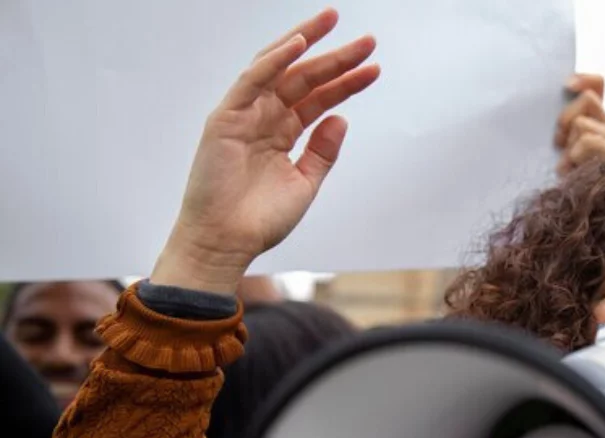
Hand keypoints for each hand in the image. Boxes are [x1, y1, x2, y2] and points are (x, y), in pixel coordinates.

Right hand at [151, 8, 380, 294]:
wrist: (227, 243)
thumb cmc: (259, 220)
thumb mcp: (304, 183)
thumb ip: (323, 152)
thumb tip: (341, 118)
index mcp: (282, 133)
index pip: (319, 99)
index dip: (346, 82)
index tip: (374, 67)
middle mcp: (263, 119)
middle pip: (304, 78)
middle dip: (336, 57)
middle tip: (368, 40)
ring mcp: (244, 115)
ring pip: (279, 70)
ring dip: (306, 43)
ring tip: (333, 22)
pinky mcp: (224, 119)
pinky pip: (251, 81)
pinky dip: (273, 61)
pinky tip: (298, 45)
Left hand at [554, 73, 604, 176]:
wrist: (577, 212)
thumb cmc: (567, 180)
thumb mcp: (560, 148)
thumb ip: (560, 125)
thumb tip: (559, 96)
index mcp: (598, 122)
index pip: (598, 85)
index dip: (585, 78)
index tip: (567, 85)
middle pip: (588, 99)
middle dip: (566, 120)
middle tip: (560, 143)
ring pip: (582, 124)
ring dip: (569, 147)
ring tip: (570, 165)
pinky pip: (586, 142)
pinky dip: (573, 158)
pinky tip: (573, 172)